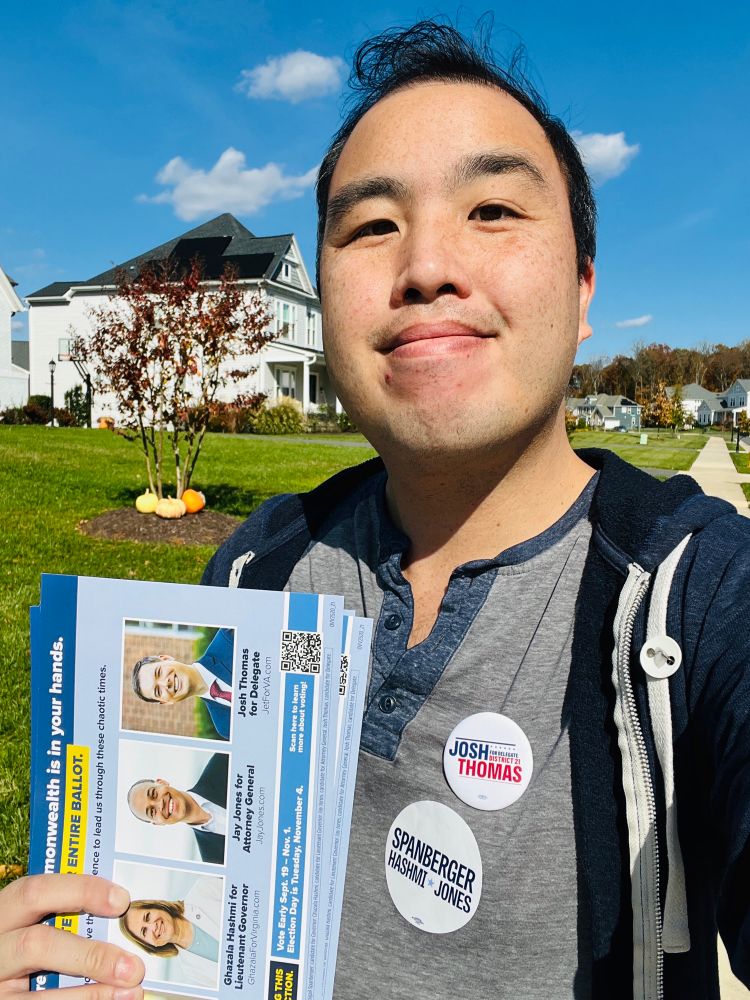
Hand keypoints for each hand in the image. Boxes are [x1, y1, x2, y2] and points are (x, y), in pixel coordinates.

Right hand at [0, 875, 143, 999]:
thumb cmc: (27, 943)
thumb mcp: (33, 922)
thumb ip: (66, 915)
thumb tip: (122, 912)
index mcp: (5, 913)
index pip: (35, 892)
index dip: (80, 891)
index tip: (121, 900)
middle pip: (35, 945)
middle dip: (90, 956)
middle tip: (133, 967)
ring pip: (39, 994)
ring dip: (91, 995)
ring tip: (131, 992)